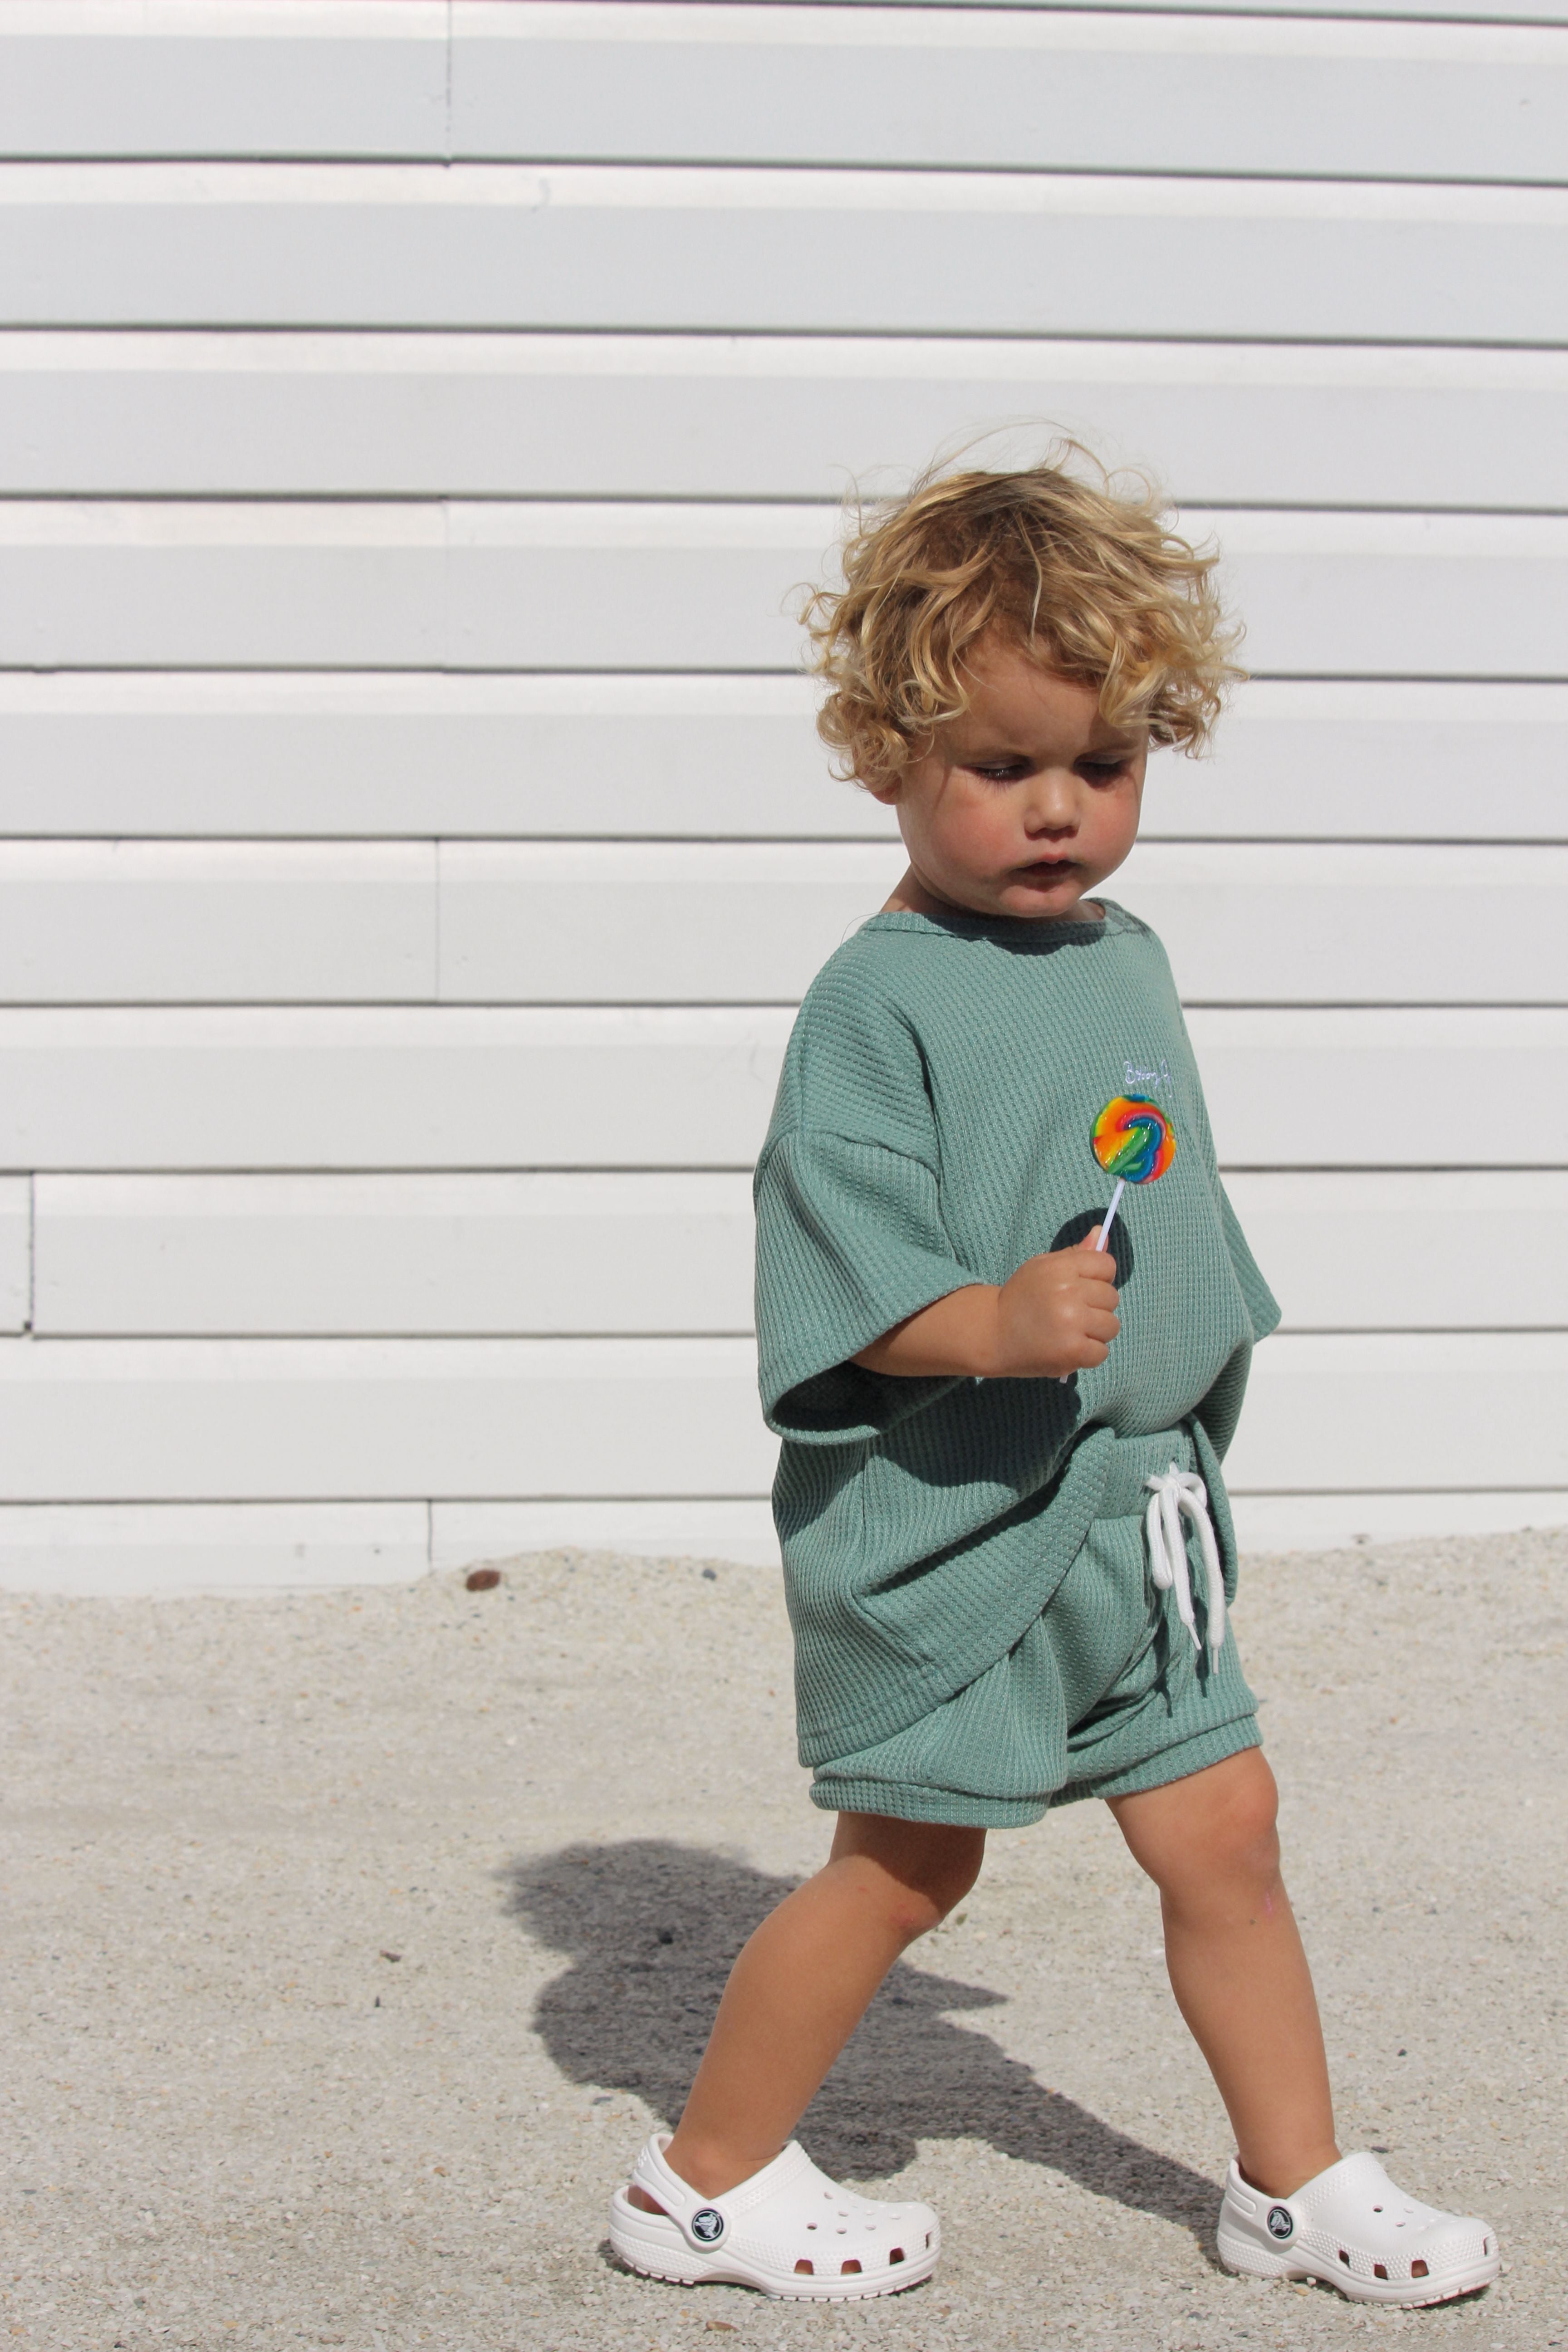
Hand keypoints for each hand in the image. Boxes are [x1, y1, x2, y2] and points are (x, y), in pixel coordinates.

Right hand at [992, 1229, 1119, 1377]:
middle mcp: (1068, 1292)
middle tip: (1071, 1314)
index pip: (1107, 1265)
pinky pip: (1102, 1352)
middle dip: (1097, 1307)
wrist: (992, 1333)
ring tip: (1072, 1333)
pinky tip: (1069, 1349)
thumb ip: (1076, 1254)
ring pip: (1112, 1325)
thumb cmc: (1020, 1298)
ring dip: (1096, 1333)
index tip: (1083, 1289)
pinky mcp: (1072, 1350)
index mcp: (1061, 1267)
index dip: (1100, 1279)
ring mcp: (1071, 1322)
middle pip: (1112, 1297)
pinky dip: (1089, 1354)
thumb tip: (1102, 1232)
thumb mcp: (1043, 1267)